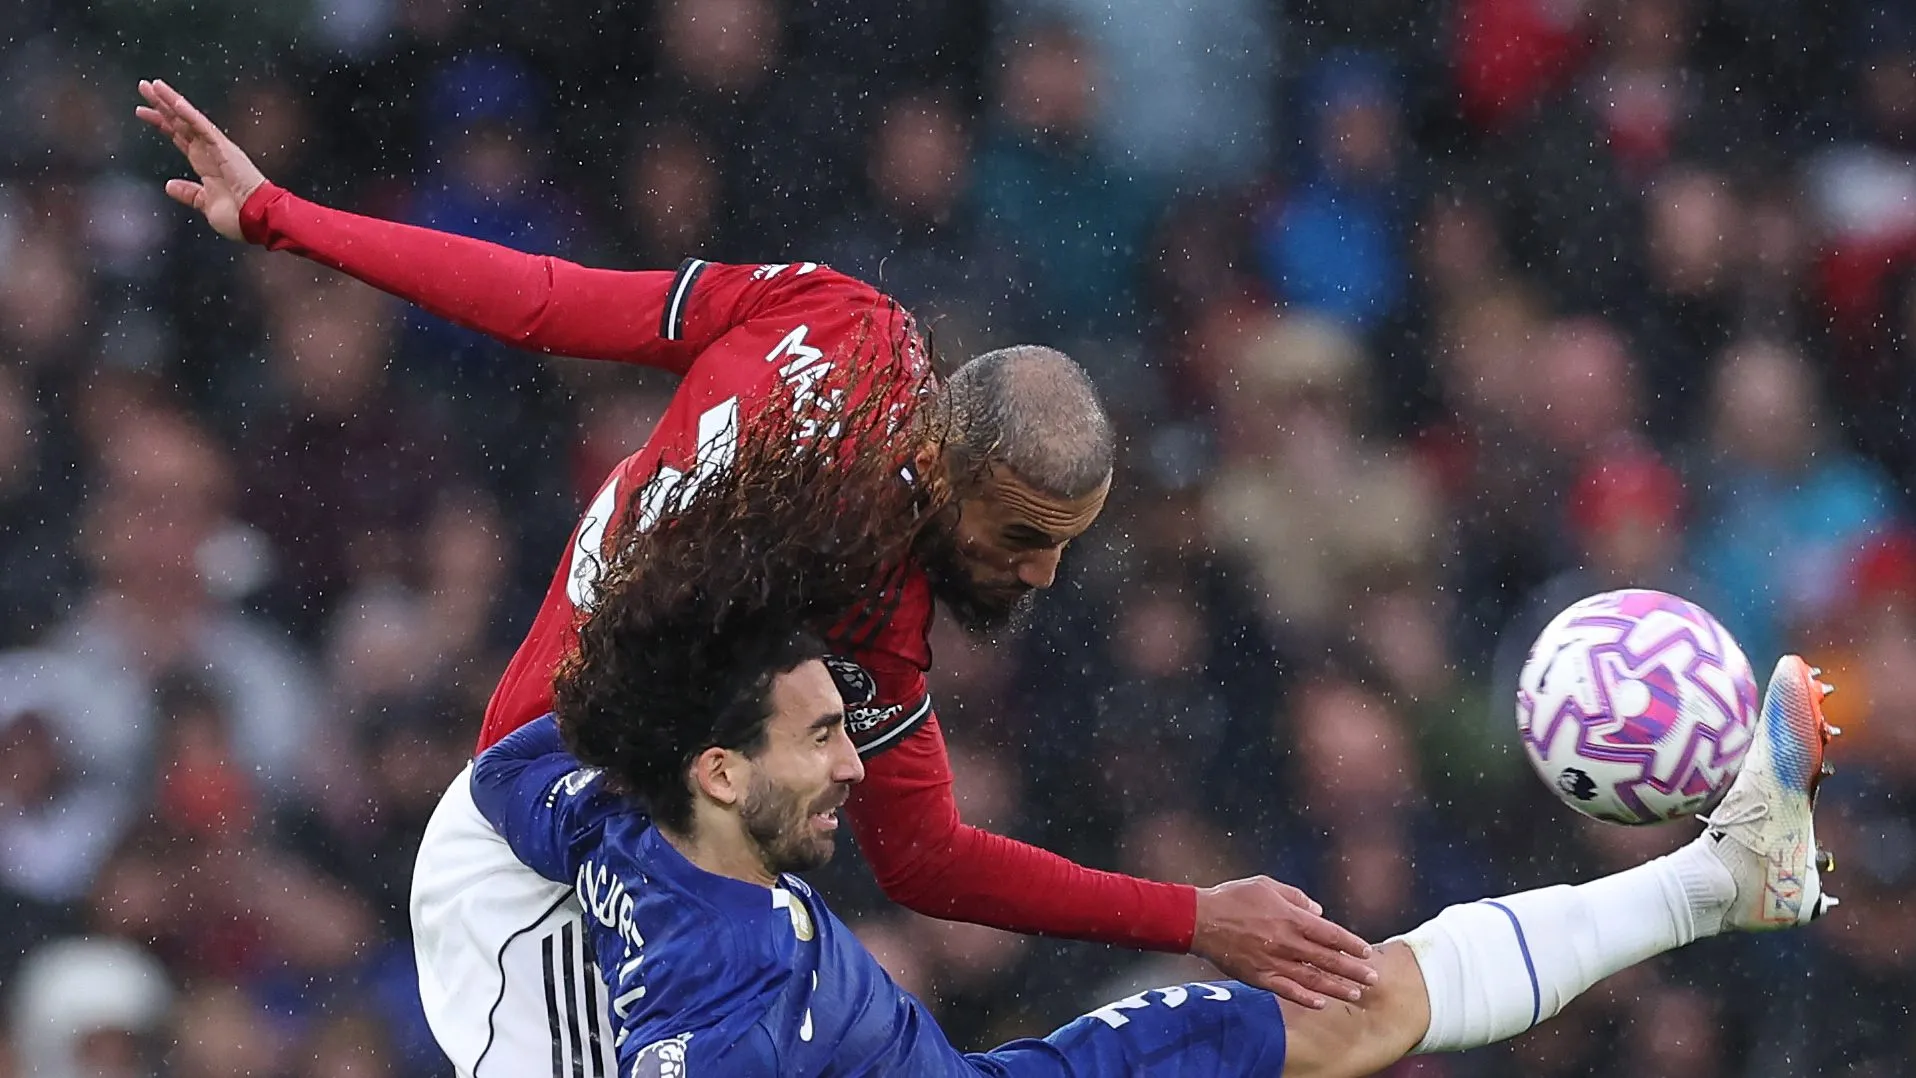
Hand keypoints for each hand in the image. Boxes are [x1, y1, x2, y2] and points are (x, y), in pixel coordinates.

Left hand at [135, 78, 268, 240]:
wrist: (257, 220)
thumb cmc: (239, 216)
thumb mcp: (206, 204)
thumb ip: (189, 193)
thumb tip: (170, 186)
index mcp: (205, 164)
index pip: (180, 137)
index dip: (162, 123)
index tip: (143, 111)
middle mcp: (210, 151)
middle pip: (180, 122)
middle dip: (161, 105)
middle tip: (144, 86)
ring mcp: (217, 148)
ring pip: (189, 119)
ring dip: (170, 101)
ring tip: (153, 86)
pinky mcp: (224, 148)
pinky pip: (203, 127)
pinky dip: (189, 114)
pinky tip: (175, 102)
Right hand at [1190, 876, 1377, 1009]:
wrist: (1201, 920)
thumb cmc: (1233, 898)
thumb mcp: (1267, 885)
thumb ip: (1296, 897)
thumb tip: (1318, 911)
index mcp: (1291, 918)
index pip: (1330, 934)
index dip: (1351, 944)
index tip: (1367, 952)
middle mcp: (1287, 942)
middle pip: (1328, 959)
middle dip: (1353, 970)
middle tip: (1374, 979)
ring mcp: (1274, 961)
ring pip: (1312, 978)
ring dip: (1337, 987)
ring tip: (1356, 994)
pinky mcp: (1259, 976)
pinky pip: (1287, 990)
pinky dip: (1305, 997)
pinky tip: (1321, 1003)